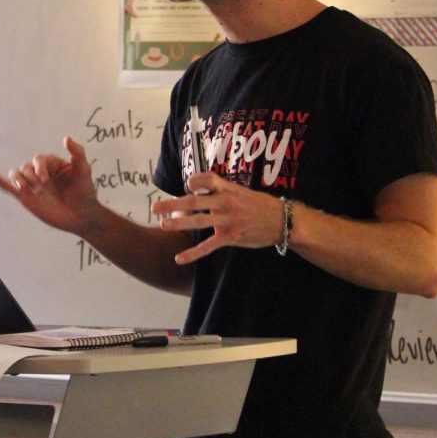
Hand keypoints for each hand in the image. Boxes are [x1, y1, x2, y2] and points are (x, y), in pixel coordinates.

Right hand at [0, 136, 100, 234]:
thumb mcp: (84, 170)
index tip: (46, 180)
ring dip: (19, 180)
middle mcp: (39, 172)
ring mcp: (32, 185)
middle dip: (30, 176)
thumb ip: (77, 153)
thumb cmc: (84, 192)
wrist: (81, 216)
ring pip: (16, 174)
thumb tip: (66, 138)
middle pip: (25, 166)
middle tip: (42, 189)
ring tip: (28, 190)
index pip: (38, 159)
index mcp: (51, 164)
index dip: (39, 168)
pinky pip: (8, 187)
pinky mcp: (26, 197)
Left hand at [151, 172, 283, 263]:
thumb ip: (220, 189)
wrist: (282, 221)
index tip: (186, 184)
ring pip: (198, 222)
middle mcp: (225, 203)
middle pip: (194, 201)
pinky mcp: (230, 237)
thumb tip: (197, 187)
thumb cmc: (259, 204)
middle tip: (155, 207)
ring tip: (162, 225)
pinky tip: (179, 258)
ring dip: (179, 224)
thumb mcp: (241, 190)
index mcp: (227, 189)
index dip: (194, 181)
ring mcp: (227, 220)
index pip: (206, 179)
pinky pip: (208, 246)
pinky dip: (193, 253)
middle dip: (173, 204)